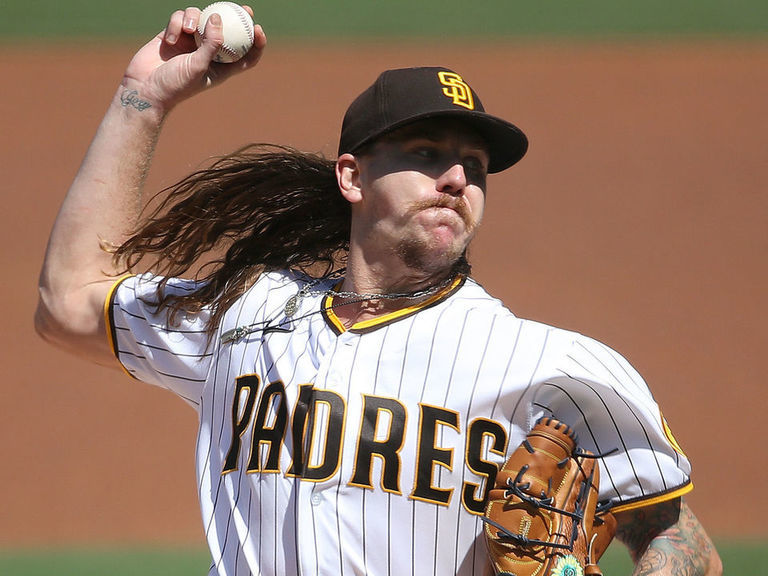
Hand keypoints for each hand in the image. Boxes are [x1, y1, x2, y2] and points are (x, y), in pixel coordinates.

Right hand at [122, 6, 265, 114]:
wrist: (144, 89)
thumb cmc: (175, 85)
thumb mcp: (198, 66)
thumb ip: (211, 43)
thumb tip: (218, 18)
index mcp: (220, 67)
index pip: (245, 56)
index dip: (255, 43)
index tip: (257, 28)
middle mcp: (207, 53)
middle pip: (227, 32)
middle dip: (237, 19)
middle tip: (244, 9)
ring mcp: (190, 42)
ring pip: (200, 18)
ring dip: (194, 17)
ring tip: (187, 30)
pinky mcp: (173, 34)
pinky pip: (179, 18)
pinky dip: (176, 23)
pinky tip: (170, 38)